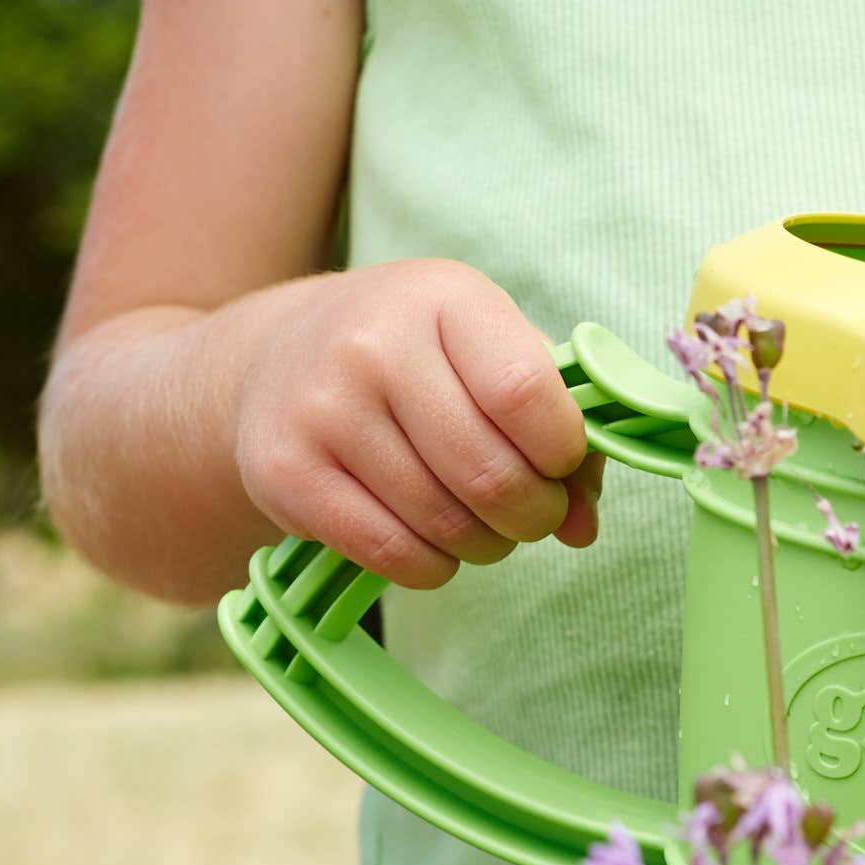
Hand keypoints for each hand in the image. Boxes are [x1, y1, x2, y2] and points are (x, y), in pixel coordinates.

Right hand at [233, 259, 605, 589]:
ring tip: (481, 526)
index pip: (525, 392)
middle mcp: (373, 345)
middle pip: (489, 472)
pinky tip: (432, 543)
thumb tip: (583, 527)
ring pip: (445, 523)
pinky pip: (391, 553)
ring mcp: (321, 409)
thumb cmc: (419, 359)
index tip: (558, 464)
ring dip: (485, 545)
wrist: (280, 356)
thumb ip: (559, 430)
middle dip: (532, 515)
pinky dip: (431, 566)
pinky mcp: (284, 472)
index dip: (562, 451)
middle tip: (531, 515)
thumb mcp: (492, 354)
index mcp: (444, 298)